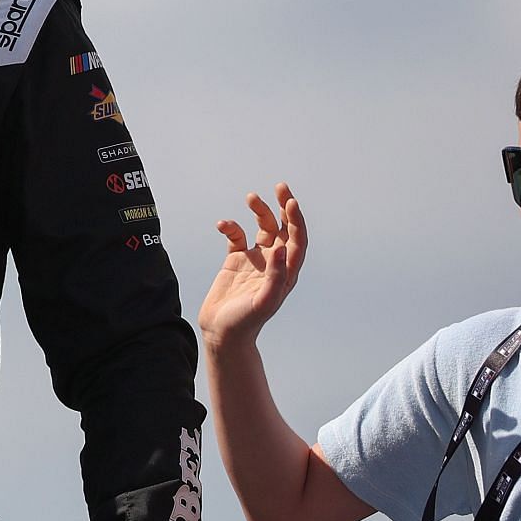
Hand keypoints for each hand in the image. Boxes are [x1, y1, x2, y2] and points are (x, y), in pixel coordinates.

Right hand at [197, 182, 305, 349]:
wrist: (222, 334)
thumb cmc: (246, 322)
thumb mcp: (263, 302)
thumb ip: (275, 276)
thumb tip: (283, 248)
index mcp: (286, 272)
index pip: (298, 239)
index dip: (297, 219)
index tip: (290, 202)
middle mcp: (274, 262)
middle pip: (284, 228)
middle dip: (284, 207)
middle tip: (281, 187)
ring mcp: (255, 260)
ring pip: (263, 227)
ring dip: (259, 211)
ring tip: (251, 197)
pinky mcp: (235, 260)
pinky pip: (236, 236)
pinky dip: (231, 226)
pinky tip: (222, 224)